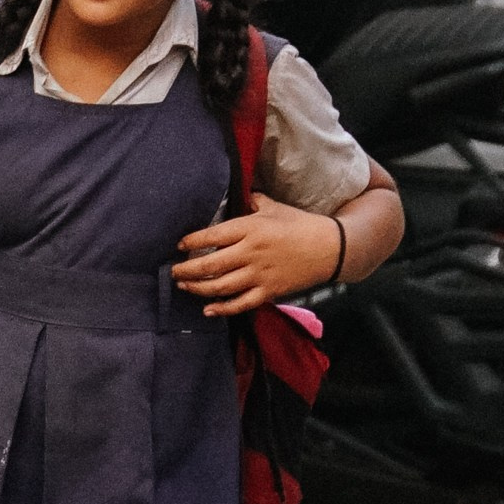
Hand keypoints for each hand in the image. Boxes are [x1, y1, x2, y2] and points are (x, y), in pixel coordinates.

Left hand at [173, 195, 345, 315]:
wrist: (330, 247)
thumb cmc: (300, 224)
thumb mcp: (274, 207)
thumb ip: (253, 201)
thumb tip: (241, 193)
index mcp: (250, 228)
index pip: (212, 235)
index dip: (192, 241)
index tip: (180, 245)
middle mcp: (251, 252)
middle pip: (209, 265)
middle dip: (186, 270)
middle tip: (173, 271)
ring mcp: (259, 274)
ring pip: (220, 286)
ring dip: (198, 288)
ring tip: (184, 286)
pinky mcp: (269, 291)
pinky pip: (241, 303)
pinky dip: (222, 309)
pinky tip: (208, 310)